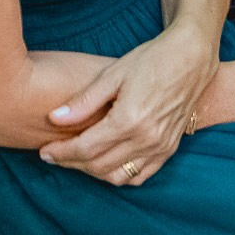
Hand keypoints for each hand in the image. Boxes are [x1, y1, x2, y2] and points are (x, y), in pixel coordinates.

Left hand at [39, 26, 214, 185]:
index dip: (61, 153)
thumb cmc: (150, 60)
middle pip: (99, 165)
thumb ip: (83, 101)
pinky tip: (104, 163)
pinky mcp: (169, 149)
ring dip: (93, 171)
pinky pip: (140, 176)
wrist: (191, 58)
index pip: (86, 148)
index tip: (44, 151)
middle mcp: (146, 139)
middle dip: (71, 163)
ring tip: (75, 159)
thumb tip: (53, 118)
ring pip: (118, 175)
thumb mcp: (112, 75)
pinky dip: (119, 175)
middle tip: (53, 155)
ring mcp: (160, 147)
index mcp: (129, 120)